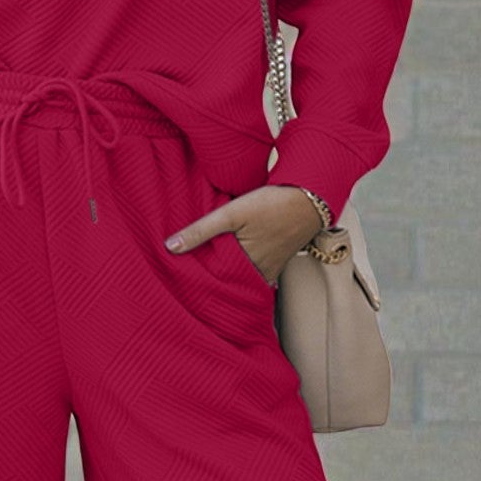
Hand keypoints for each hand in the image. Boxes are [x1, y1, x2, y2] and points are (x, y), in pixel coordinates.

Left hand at [163, 184, 324, 284]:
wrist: (310, 198)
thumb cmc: (272, 204)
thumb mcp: (231, 214)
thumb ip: (201, 231)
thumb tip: (170, 247)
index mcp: (245, 266)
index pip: (214, 281)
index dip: (197, 280)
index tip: (181, 280)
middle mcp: (259, 274)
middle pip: (229, 282)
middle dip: (211, 281)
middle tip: (189, 280)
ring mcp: (270, 269)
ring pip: (242, 278)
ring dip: (228, 275)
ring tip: (208, 271)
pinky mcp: (277, 262)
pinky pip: (256, 272)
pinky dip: (243, 269)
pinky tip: (235, 261)